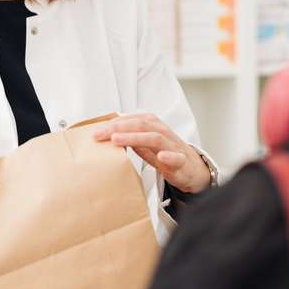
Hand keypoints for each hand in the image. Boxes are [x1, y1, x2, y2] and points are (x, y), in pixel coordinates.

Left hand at [93, 114, 210, 193]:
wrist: (192, 168)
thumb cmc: (167, 154)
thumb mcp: (146, 145)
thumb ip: (131, 139)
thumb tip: (110, 136)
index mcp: (153, 126)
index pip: (131, 120)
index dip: (113, 124)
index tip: (96, 131)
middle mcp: (163, 132)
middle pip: (140, 125)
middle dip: (118, 128)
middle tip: (100, 134)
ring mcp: (173, 146)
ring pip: (155, 137)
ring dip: (134, 138)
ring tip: (117, 140)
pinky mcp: (182, 161)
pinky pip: (176, 157)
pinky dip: (168, 156)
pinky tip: (160, 156)